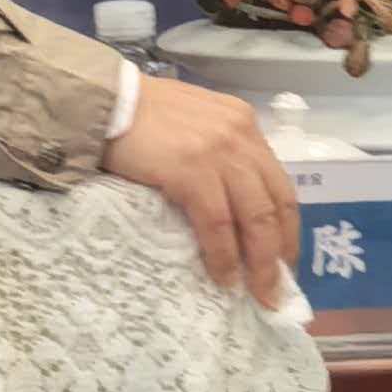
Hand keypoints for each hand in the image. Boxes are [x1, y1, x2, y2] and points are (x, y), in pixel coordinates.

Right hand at [101, 73, 299, 302]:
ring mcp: (220, 153)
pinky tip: (224, 277)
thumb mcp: (196, 123)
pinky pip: (218, 223)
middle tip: (278, 285)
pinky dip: (224, 254)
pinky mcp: (192, 171)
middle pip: (277, 203)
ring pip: (256, 217)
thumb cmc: (140, 115)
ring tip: (260, 291)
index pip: (278, 182)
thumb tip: (230, 200)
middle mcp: (242, 136)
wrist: (104, 100)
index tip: (285, 256)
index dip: (287, 224)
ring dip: (261, 261)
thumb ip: (219, 151)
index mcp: (244, 124)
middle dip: (282, 250)